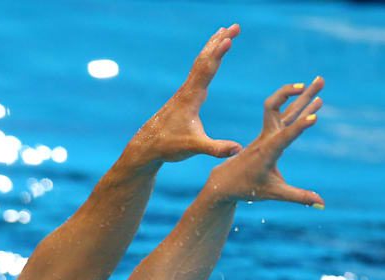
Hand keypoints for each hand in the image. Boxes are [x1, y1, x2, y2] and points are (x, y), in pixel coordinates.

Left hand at [128, 24, 243, 164]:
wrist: (147, 147)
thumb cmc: (168, 146)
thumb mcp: (194, 148)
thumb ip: (216, 148)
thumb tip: (238, 149)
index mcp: (191, 98)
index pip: (207, 71)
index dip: (218, 54)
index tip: (229, 38)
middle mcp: (187, 90)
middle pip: (205, 60)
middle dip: (219, 42)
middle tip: (235, 26)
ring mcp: (185, 92)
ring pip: (200, 64)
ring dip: (213, 46)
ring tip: (224, 32)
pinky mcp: (184, 97)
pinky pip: (197, 72)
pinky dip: (206, 59)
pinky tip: (210, 57)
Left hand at [205, 77, 325, 205]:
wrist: (223, 182)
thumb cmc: (246, 189)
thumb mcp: (273, 194)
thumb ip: (298, 196)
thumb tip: (322, 204)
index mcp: (267, 152)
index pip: (285, 136)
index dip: (299, 127)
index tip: (314, 116)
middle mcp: (267, 138)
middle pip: (284, 110)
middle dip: (303, 96)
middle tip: (321, 80)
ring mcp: (268, 134)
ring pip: (285, 108)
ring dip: (302, 94)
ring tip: (320, 81)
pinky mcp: (269, 134)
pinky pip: (284, 115)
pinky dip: (298, 105)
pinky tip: (312, 99)